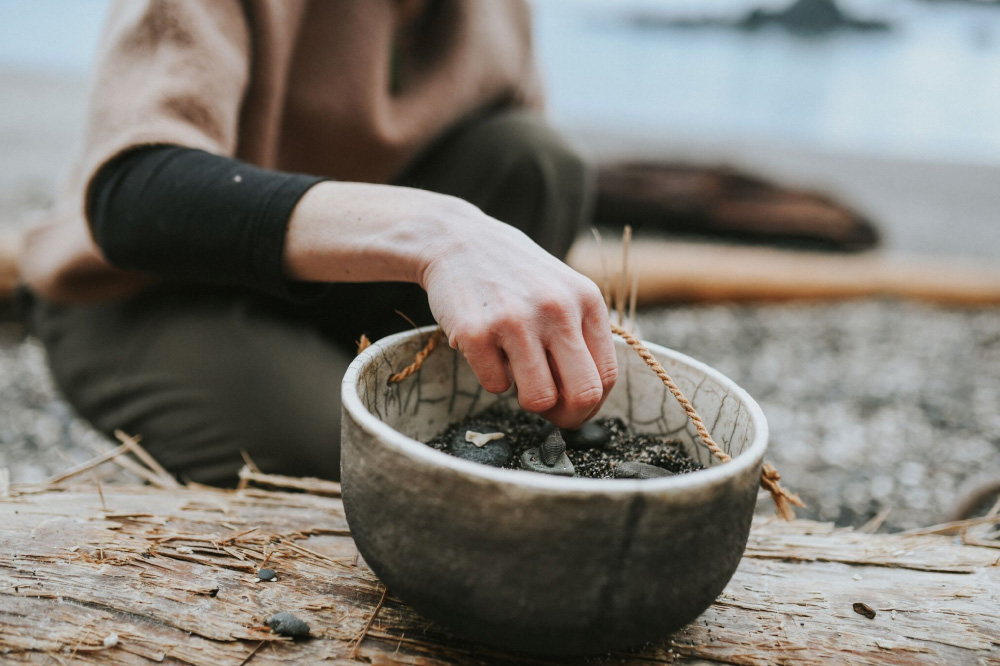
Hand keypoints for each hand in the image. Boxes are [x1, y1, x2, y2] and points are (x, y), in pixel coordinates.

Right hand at [420, 199, 616, 427]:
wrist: (457, 241)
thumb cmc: (515, 274)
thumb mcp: (562, 291)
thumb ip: (580, 336)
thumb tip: (585, 399)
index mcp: (586, 300)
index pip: (606, 376)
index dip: (590, 404)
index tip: (572, 407)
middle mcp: (557, 309)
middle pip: (582, 395)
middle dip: (566, 415)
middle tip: (548, 411)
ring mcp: (515, 321)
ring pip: (538, 399)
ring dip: (525, 396)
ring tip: (514, 368)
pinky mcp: (476, 332)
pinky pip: (495, 386)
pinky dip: (490, 374)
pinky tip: (486, 345)